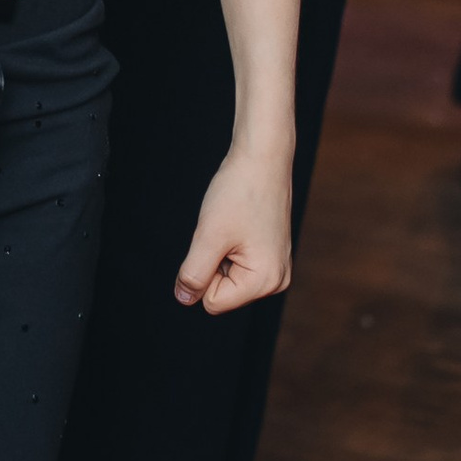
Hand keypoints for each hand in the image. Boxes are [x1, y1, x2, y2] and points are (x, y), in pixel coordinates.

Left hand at [175, 146, 291, 313]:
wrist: (263, 158)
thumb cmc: (239, 192)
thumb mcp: (209, 236)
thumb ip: (194, 274)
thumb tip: (183, 299)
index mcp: (265, 281)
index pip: (212, 302)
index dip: (202, 272)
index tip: (216, 240)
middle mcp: (276, 281)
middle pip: (222, 293)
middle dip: (213, 264)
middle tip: (225, 232)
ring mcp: (276, 268)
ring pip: (227, 279)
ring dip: (220, 254)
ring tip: (233, 227)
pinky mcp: (271, 255)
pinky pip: (237, 265)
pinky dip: (229, 247)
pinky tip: (239, 226)